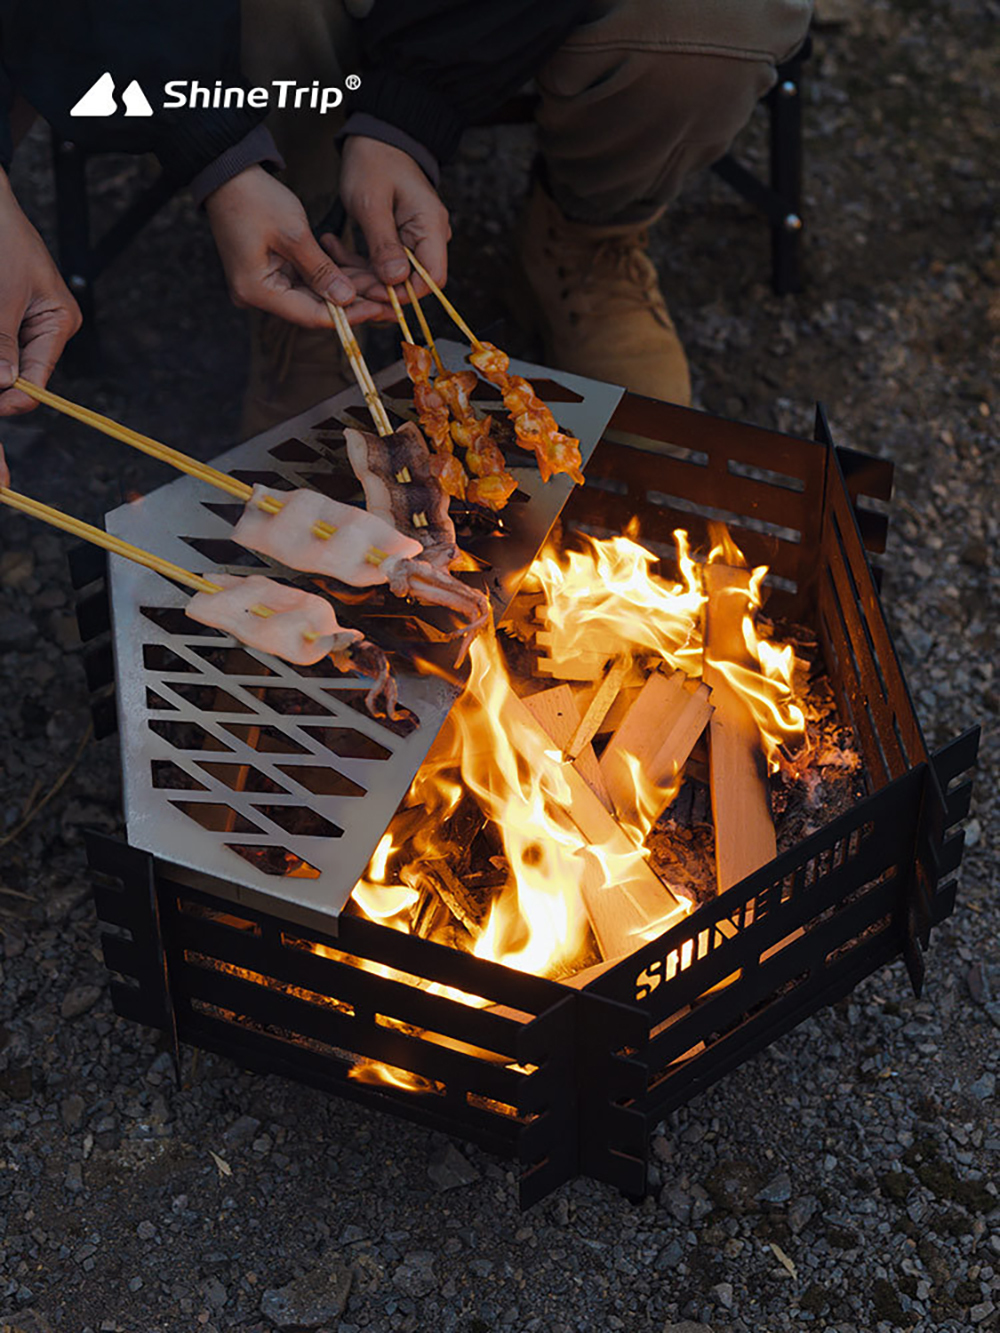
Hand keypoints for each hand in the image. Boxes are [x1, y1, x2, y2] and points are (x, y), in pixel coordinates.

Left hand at [0, 170, 81, 416]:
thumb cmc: (3, 239)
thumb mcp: (4, 295)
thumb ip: (2, 341)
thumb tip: (5, 382)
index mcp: (58, 322)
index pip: (39, 374)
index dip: (16, 397)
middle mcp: (45, 327)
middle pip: (20, 371)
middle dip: (1, 379)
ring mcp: (24, 321)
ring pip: (6, 359)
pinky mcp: (5, 313)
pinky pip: (1, 343)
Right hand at [205, 166, 385, 327]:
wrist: (227, 175)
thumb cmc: (254, 197)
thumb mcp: (294, 233)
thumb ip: (321, 270)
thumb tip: (347, 301)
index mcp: (257, 291)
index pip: (310, 315)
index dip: (347, 316)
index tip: (378, 309)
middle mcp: (257, 296)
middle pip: (313, 308)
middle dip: (351, 303)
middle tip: (387, 302)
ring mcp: (262, 286)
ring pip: (312, 295)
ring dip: (344, 290)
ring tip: (379, 287)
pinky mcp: (270, 273)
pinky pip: (305, 281)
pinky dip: (329, 276)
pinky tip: (358, 273)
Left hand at [338, 135, 450, 290]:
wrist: (375, 139)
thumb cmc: (374, 162)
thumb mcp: (371, 202)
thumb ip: (384, 243)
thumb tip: (396, 281)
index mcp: (431, 227)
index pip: (432, 279)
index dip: (405, 293)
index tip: (373, 292)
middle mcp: (429, 237)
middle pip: (411, 282)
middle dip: (376, 287)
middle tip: (342, 280)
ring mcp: (414, 240)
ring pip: (392, 276)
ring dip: (362, 276)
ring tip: (331, 261)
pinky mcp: (399, 240)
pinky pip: (382, 264)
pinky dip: (359, 262)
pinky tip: (334, 248)